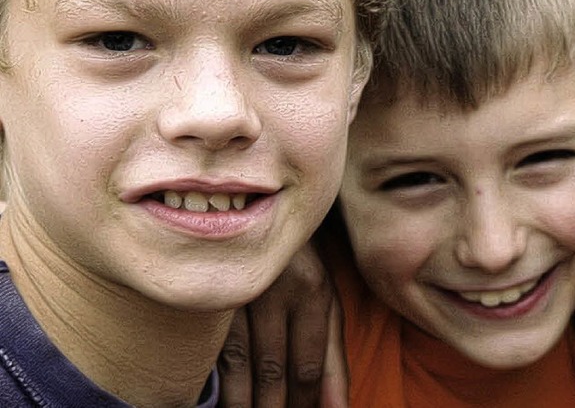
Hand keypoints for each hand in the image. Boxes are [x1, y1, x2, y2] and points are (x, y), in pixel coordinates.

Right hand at [218, 242, 347, 406]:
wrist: (263, 214)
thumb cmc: (301, 267)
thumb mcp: (327, 303)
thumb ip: (334, 357)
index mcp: (312, 290)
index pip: (307, 365)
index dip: (305, 406)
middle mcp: (276, 289)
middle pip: (272, 369)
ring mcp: (239, 287)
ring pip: (238, 363)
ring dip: (243, 404)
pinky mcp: (210, 291)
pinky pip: (211, 347)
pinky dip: (218, 382)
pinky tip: (225, 401)